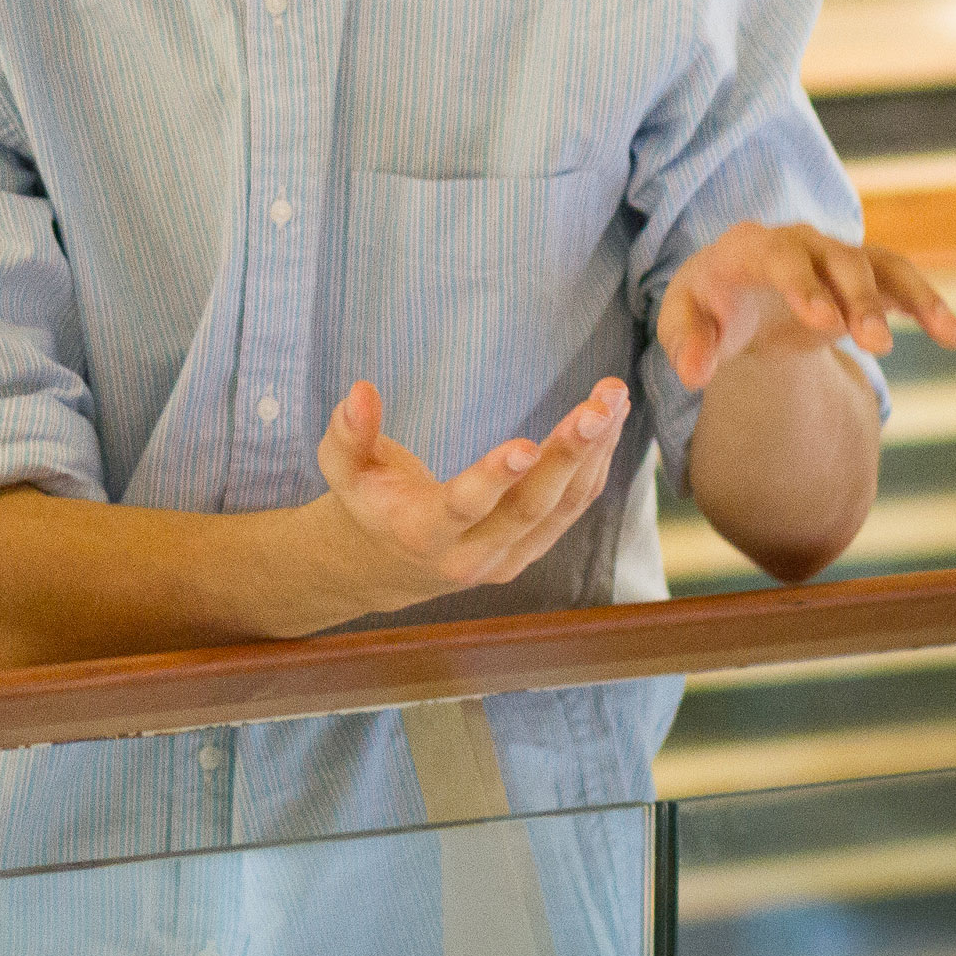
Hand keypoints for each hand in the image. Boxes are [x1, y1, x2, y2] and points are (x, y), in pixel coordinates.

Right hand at [314, 377, 629, 615]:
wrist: (389, 564)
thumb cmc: (367, 501)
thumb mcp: (343, 469)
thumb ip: (347, 433)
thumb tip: (361, 391)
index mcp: (421, 533)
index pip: (463, 508)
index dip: (494, 478)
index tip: (525, 443)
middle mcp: (471, 556)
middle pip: (528, 508)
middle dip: (566, 455)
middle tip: (596, 408)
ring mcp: (509, 558)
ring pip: (562, 508)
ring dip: (593, 453)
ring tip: (613, 399)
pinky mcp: (533, 550)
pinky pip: (572, 507)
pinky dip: (595, 463)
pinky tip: (609, 420)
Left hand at [659, 221, 955, 389]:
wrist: (733, 294)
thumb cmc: (706, 307)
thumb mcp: (682, 324)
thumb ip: (686, 346)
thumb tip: (694, 374)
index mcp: (749, 247)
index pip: (780, 256)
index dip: (803, 284)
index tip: (824, 320)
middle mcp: (799, 242)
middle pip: (839, 259)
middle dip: (858, 298)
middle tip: (875, 345)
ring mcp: (836, 257)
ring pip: (881, 266)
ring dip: (913, 297)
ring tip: (947, 334)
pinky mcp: (864, 278)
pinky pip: (901, 283)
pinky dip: (928, 304)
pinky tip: (953, 337)